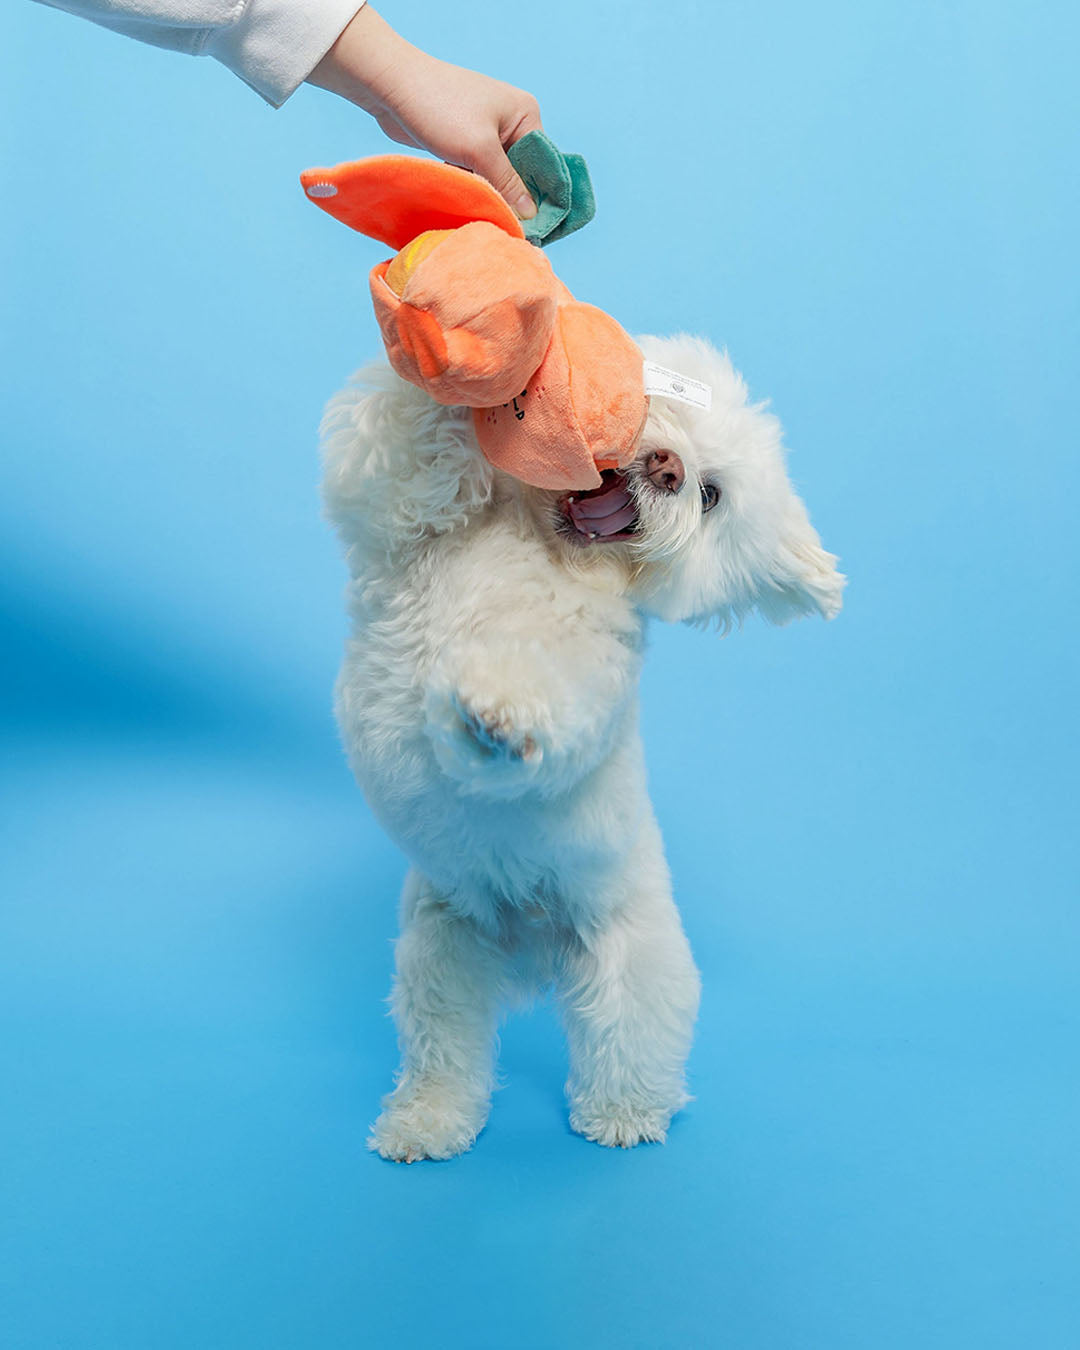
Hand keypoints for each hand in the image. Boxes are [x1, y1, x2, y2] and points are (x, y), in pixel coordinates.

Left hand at [308, 6, 541, 218]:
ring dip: (493, 197)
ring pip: (499, 178)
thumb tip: (530, 217)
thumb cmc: (439, 109)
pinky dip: (476, 190)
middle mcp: (511, 124)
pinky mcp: (465, 143)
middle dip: (515, 200)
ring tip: (491, 223)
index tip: (538, 231)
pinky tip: (473, 209)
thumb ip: (507, 185)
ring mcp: (487, 134)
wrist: (391, 86)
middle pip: (523, 174)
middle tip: (511, 231)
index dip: (543, 198)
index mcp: (526, 115)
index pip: (546, 165)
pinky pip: (479, 175)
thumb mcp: (479, 150)